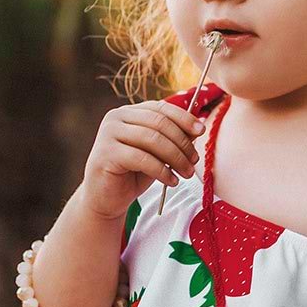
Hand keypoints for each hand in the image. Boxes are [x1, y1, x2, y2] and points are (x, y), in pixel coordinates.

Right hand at [81, 98, 203, 219]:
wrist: (106, 198)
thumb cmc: (132, 174)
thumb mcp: (157, 154)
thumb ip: (172, 139)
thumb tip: (197, 128)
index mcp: (129, 112)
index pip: (161, 108)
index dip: (184, 118)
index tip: (201, 131)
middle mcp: (116, 118)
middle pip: (159, 123)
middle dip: (182, 142)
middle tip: (194, 161)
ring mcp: (108, 134)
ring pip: (152, 139)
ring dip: (176, 157)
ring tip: (187, 173)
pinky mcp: (106, 154)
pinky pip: (142, 159)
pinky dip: (162, 171)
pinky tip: (172, 181)